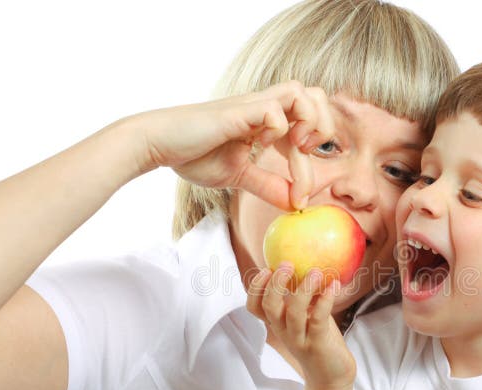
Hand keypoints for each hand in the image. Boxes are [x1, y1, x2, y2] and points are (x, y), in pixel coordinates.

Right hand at [130, 81, 333, 209]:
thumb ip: (267, 185)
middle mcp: (264, 107)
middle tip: (304, 155)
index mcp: (267, 121)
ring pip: (301, 92)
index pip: (309, 129)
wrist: (159, 145)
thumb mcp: (239, 175)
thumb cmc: (194, 155)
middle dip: (323, 128)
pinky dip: (277, 129)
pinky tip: (260, 144)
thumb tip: (295, 204)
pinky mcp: (237, 111)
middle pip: (316, 95)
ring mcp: (251, 106)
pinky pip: (274, 110)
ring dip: (306, 122)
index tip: (300, 196)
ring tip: (292, 147)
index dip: (312, 166)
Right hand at [246, 263, 355, 389]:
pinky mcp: (318, 344)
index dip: (256, 287)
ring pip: (293, 313)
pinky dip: (325, 300)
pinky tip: (334, 286)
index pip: (254, 307)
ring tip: (315, 272)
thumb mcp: (307, 317)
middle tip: (287, 264)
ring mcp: (299, 339)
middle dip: (275, 283)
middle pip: (268, 306)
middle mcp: (283, 331)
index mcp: (277, 323)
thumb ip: (304, 297)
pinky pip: (318, 319)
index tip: (266, 269)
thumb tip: (310, 263)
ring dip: (303, 289)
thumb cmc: (320, 341)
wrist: (331, 377)